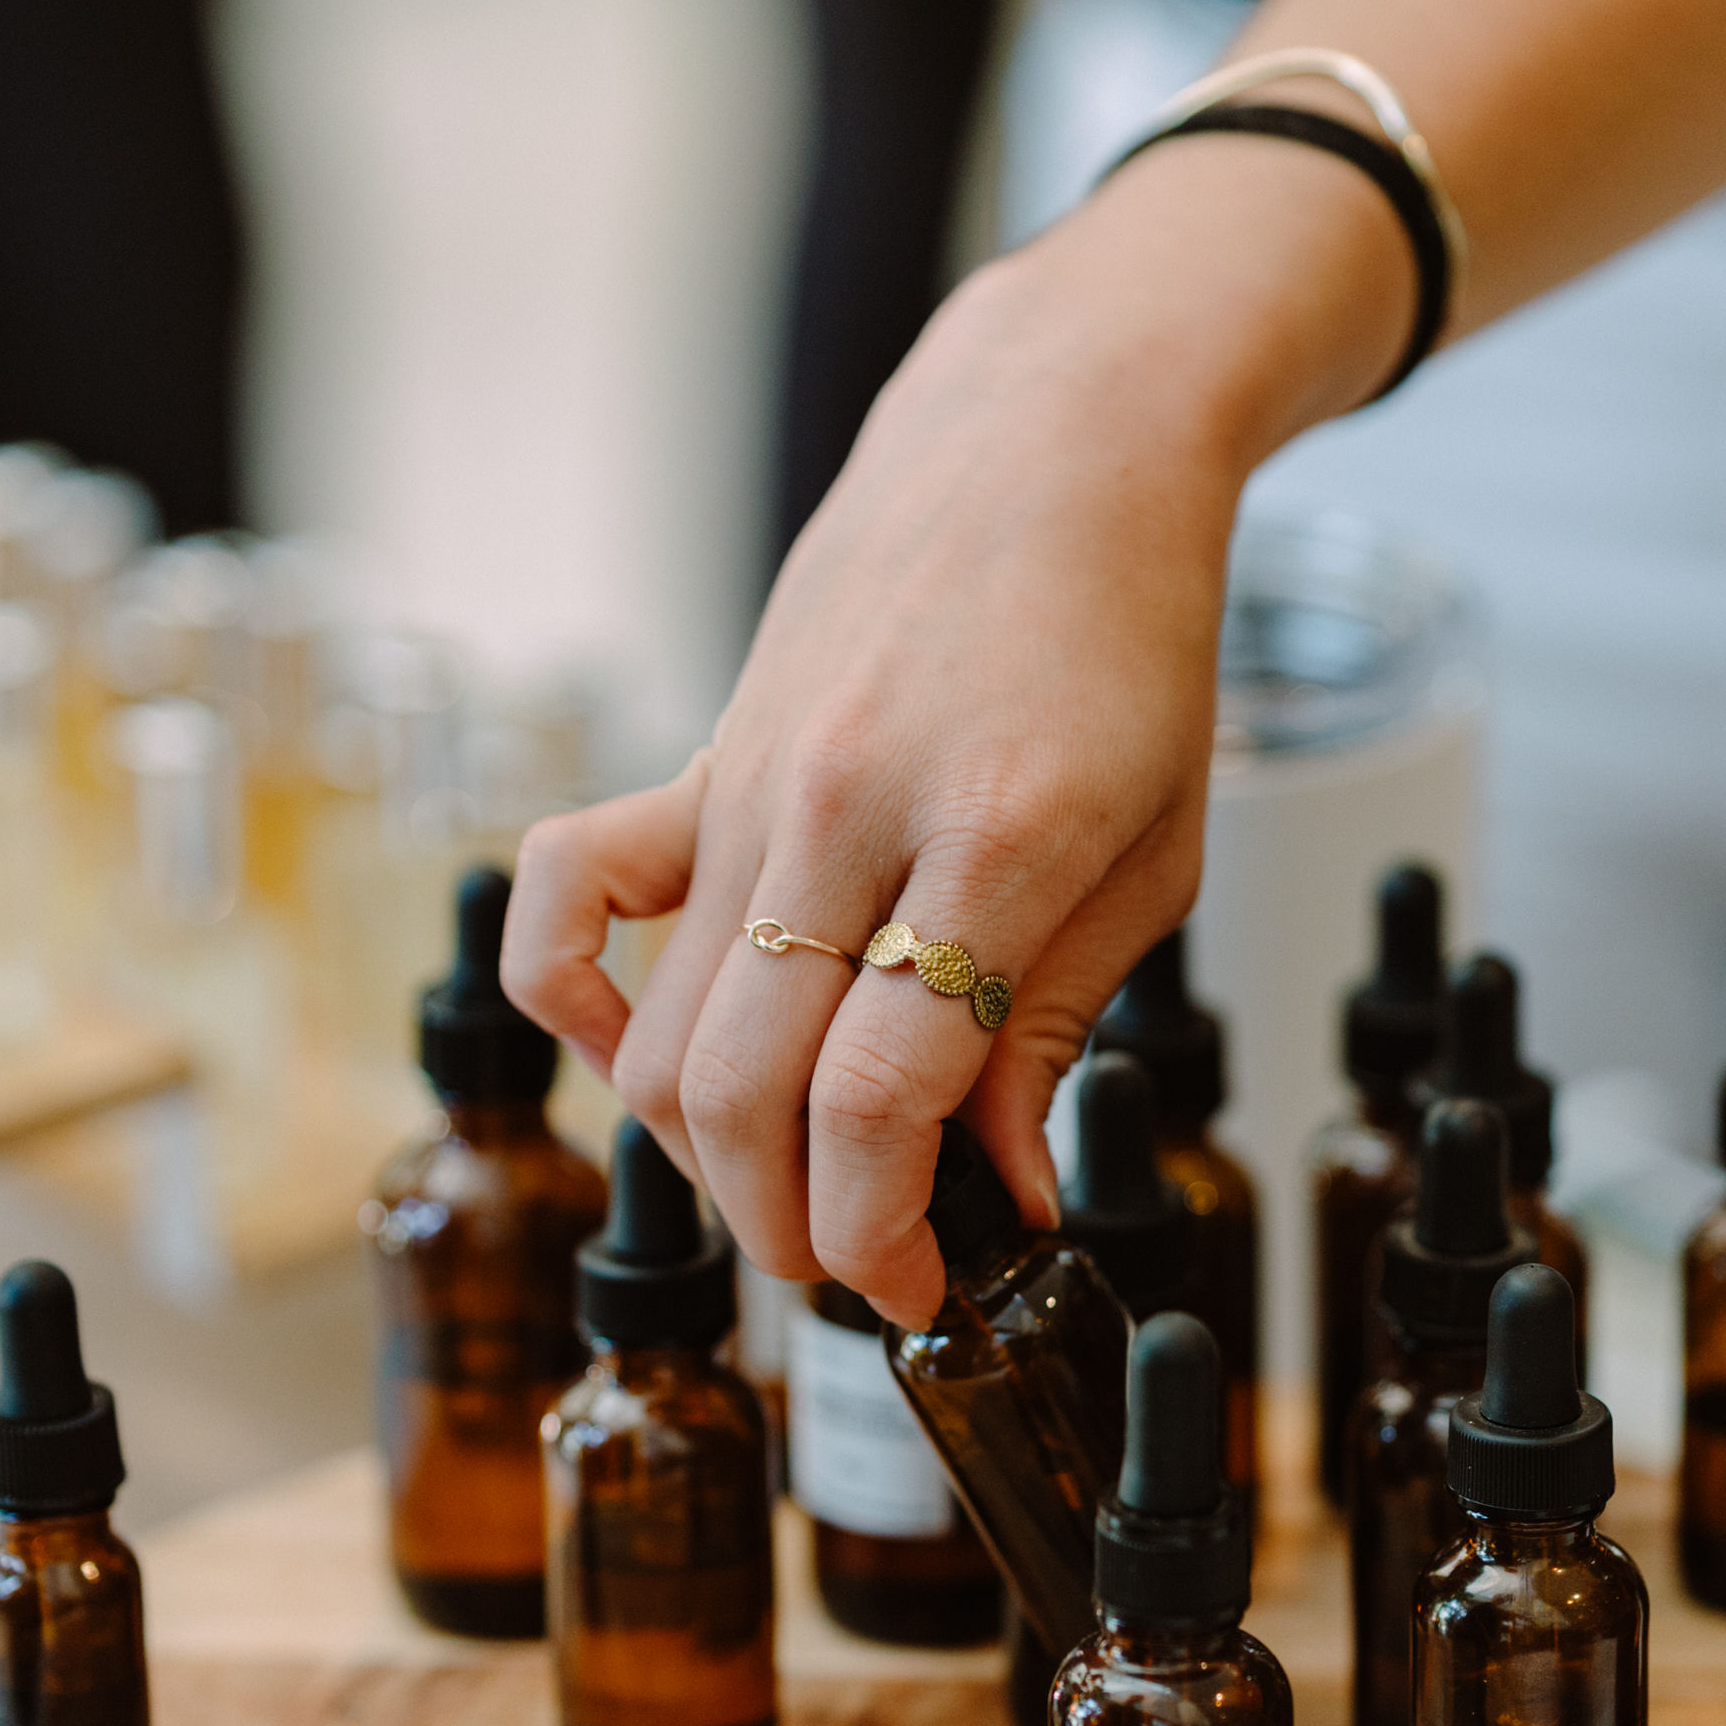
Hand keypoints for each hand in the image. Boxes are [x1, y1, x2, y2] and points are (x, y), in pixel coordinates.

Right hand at [504, 139, 1405, 1322]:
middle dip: (795, 1226)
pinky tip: (628, 1058)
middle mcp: (852, 804)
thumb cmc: (1131, 639)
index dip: (888, 1225)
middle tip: (858, 1265)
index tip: (919, 1286)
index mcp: (1004, 831)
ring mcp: (754, 776)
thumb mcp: (1158, 851)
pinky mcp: (699, 754)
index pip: (888, 1090)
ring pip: (664, 1032)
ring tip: (793, 1189)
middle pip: (753, 1088)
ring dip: (709, 1158)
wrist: (1056, 439)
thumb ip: (1052, 1023)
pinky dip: (567, 997)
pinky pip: (568, 891)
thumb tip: (992, 1189)